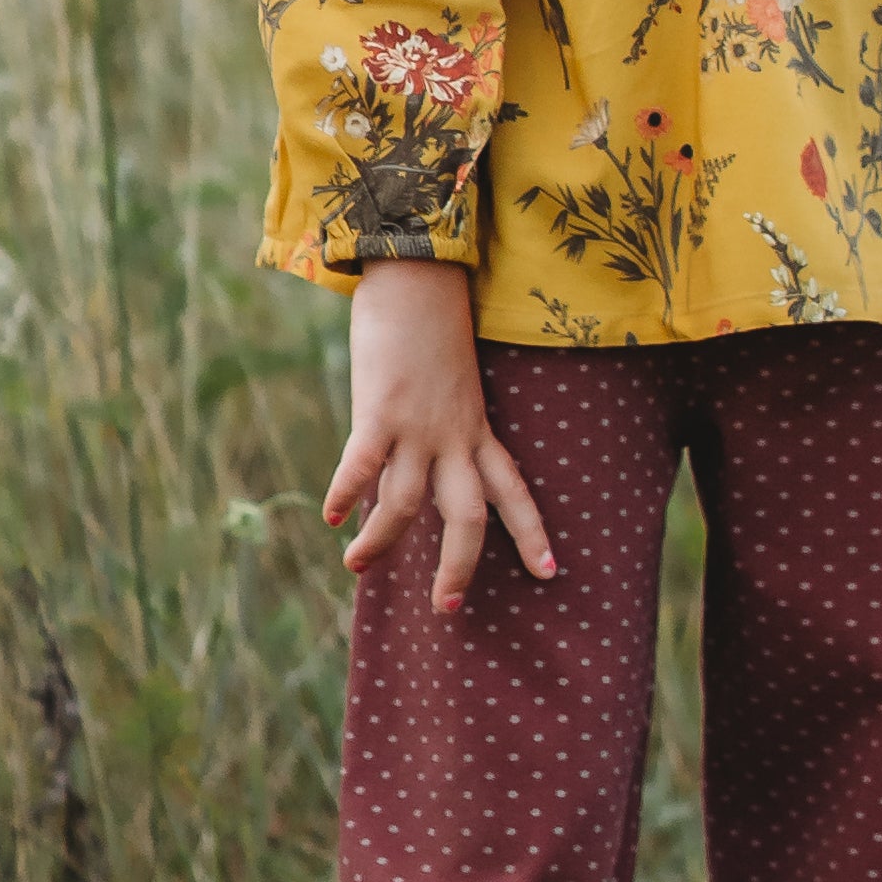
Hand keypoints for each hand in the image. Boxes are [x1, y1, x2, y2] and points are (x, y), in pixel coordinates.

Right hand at [323, 264, 556, 613]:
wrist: (419, 273)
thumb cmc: (430, 324)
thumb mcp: (450, 382)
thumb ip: (441, 421)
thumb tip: (413, 457)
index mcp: (476, 428)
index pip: (513, 490)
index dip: (531, 533)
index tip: (550, 572)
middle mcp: (454, 435)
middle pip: (468, 517)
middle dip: (459, 567)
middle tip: (446, 607)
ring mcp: (418, 425)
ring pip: (406, 505)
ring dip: (381, 543)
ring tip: (357, 566)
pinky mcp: (381, 409)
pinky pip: (363, 465)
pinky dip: (345, 494)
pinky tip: (332, 517)